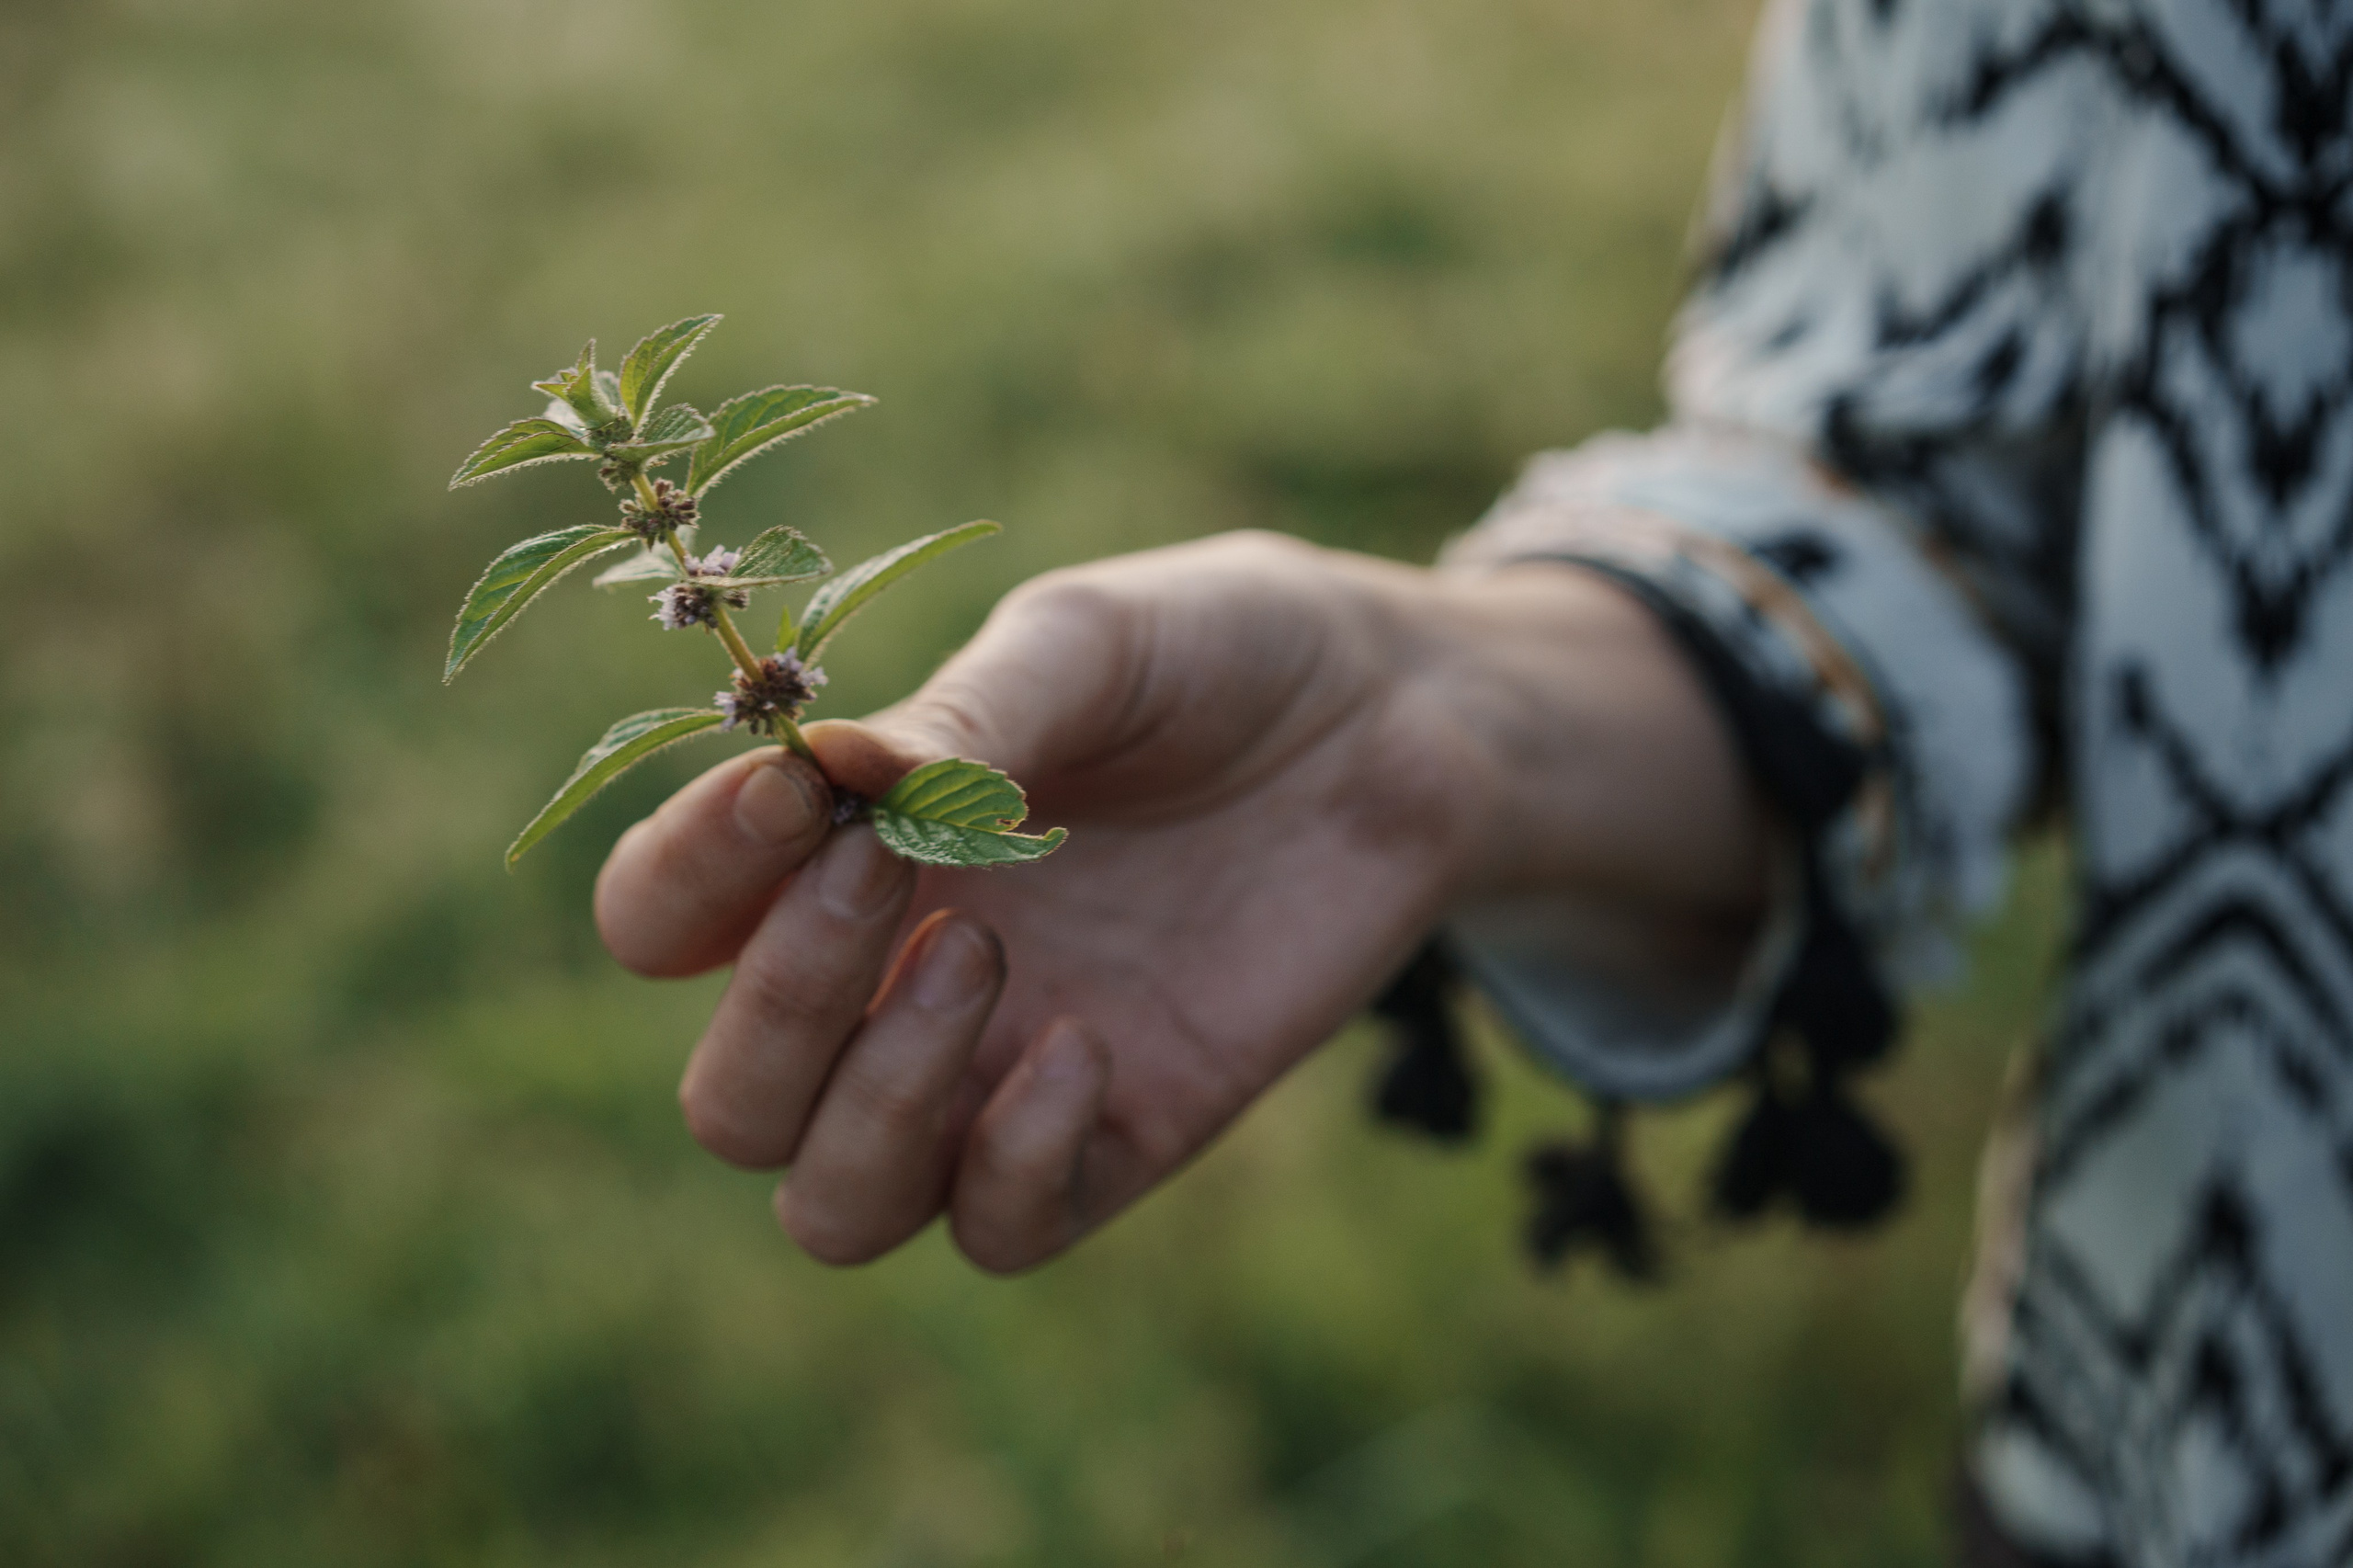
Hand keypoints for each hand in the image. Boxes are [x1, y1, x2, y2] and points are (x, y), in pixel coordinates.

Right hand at [594, 531, 1765, 1271]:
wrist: (1401, 726)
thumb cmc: (1221, 657)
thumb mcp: (1091, 646)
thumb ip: (967, 713)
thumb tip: (833, 778)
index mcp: (845, 848)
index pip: (663, 920)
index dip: (686, 877)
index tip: (792, 794)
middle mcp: (892, 980)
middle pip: (731, 1100)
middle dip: (780, 1003)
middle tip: (892, 877)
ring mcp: (998, 1073)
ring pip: (832, 1204)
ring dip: (875, 1106)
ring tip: (984, 961)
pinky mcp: (1117, 1134)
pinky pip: (996, 1230)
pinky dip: (1009, 1162)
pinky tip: (1089, 1048)